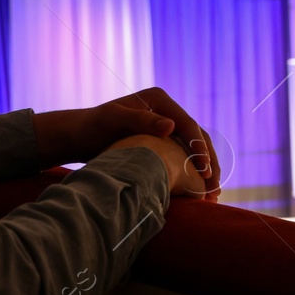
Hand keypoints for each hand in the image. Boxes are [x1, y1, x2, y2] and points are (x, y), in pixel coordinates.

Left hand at [33, 86, 220, 201]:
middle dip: (210, 162)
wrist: (80, 136)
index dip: (199, 148)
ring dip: (207, 170)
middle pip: (197, 136)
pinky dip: (194, 173)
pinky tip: (199, 192)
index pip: (187, 124)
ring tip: (213, 195)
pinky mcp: (163, 141)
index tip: (205, 171)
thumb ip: (140, 120)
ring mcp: (166, 125)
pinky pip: (185, 156)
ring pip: (196, 148)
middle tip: (215, 188)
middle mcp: (166, 110)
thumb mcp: (112, 120)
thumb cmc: (92, 127)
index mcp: (159, 99)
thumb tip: (171, 126)